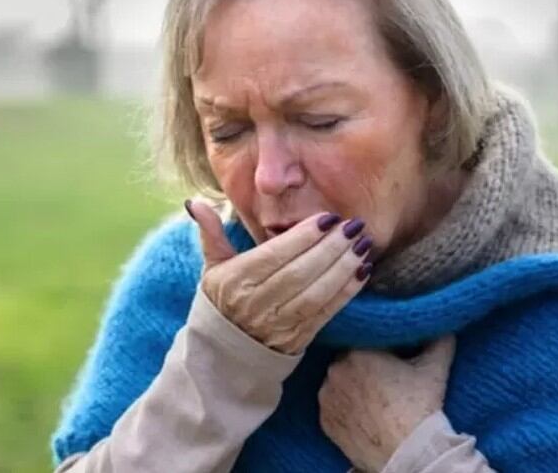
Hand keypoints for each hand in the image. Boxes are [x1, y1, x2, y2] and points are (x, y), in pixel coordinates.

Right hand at [185, 199, 372, 354]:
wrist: (223, 355)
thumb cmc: (220, 303)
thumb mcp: (212, 267)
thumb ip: (210, 233)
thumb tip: (195, 203)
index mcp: (235, 280)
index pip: (274, 255)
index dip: (303, 236)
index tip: (327, 218)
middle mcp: (256, 303)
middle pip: (300, 273)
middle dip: (330, 248)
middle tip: (353, 226)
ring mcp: (278, 324)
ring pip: (316, 293)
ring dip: (343, 268)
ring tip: (362, 245)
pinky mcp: (298, 338)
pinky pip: (326, 313)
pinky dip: (347, 292)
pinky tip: (362, 271)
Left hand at [318, 336, 455, 472]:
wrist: (407, 453)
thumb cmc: (420, 409)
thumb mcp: (435, 369)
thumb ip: (439, 340)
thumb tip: (445, 326)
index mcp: (358, 351)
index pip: (366, 338)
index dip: (380, 346)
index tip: (392, 356)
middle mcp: (336, 370)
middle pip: (350, 359)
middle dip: (364, 364)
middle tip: (385, 378)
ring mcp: (327, 396)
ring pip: (339, 382)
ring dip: (351, 385)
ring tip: (374, 398)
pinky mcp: (324, 420)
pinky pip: (333, 406)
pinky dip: (344, 407)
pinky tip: (363, 414)